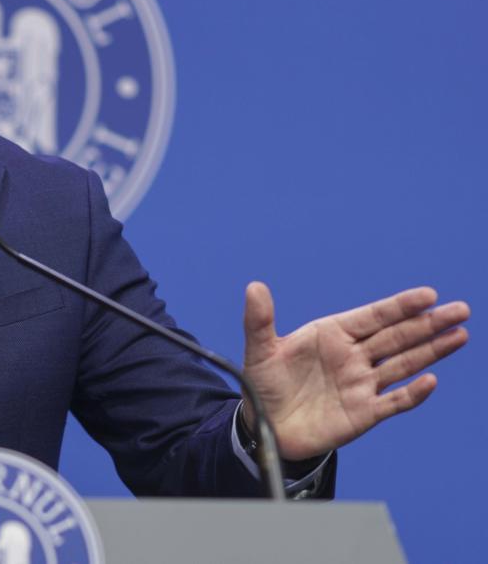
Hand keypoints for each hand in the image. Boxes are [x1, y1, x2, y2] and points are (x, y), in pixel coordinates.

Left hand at [241, 282, 468, 460]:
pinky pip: (393, 402)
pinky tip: (430, 381)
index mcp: (333, 335)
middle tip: (460, 310)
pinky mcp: (364, 413)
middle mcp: (353, 357)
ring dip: (431, 351)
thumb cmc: (264, 383)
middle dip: (428, 323)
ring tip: (459, 335)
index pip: (374, 317)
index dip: (400, 306)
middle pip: (397, 337)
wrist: (265, 426)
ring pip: (403, 364)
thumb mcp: (259, 350)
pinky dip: (411, 394)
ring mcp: (361, 385)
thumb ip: (259, 320)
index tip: (428, 295)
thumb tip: (254, 287)